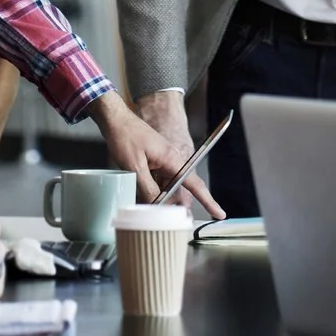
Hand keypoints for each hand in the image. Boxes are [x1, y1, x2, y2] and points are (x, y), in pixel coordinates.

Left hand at [91, 92, 223, 218]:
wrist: (115, 119)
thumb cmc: (125, 136)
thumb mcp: (134, 166)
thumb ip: (147, 188)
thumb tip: (157, 207)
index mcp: (173, 159)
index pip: (195, 184)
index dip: (208, 201)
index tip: (219, 214)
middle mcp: (171, 161)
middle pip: (180, 191)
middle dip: (171, 204)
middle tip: (158, 215)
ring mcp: (163, 162)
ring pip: (167, 188)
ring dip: (158, 197)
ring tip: (142, 201)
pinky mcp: (154, 163)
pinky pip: (158, 182)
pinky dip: (151, 190)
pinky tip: (139, 192)